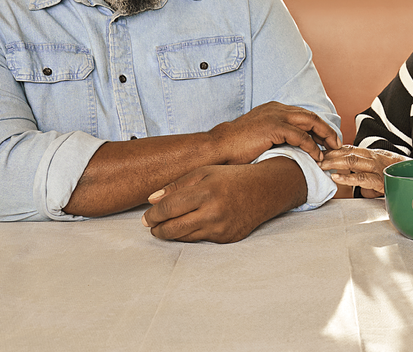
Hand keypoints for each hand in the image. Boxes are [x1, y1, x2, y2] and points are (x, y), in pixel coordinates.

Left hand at [141, 158, 306, 242]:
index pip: (168, 208)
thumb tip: (152, 200)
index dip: (152, 215)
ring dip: (171, 233)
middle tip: (151, 226)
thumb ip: (177, 185)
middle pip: (173, 228)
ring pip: (185, 237)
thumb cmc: (232, 177)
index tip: (146, 217)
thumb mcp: (204, 173)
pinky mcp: (227, 238)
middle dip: (157, 229)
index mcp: (205, 191)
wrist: (266, 190)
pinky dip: (191, 234)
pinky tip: (190, 225)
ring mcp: (221, 228)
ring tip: (166, 227)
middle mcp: (213, 212)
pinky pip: (201, 240)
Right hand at [208, 101, 340, 164]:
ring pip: (311, 122)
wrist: (218, 147)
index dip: (318, 127)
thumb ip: (276, 137)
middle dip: (327, 130)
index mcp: (274, 109)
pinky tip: (317, 156)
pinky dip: (312, 146)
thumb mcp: (260, 136)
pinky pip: (301, 136)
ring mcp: (276, 116)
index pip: (303, 115)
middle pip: (311, 116)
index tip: (327, 140)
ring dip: (325, 136)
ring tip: (332, 150)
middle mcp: (277, 109)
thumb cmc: (236, 147)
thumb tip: (292, 149)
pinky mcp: (275, 127)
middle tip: (337, 144)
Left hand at [319, 145, 407, 197]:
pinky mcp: (381, 180)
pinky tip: (335, 177)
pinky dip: (347, 177)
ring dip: (334, 162)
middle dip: (329, 154)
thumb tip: (356, 185)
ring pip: (352, 161)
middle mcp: (375, 157)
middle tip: (314, 156)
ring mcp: (378, 167)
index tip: (319, 150)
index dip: (334, 149)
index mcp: (374, 154)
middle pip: (348, 152)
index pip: (350, 148)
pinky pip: (362, 178)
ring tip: (321, 165)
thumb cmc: (402, 178)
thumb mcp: (383, 173)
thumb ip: (368, 176)